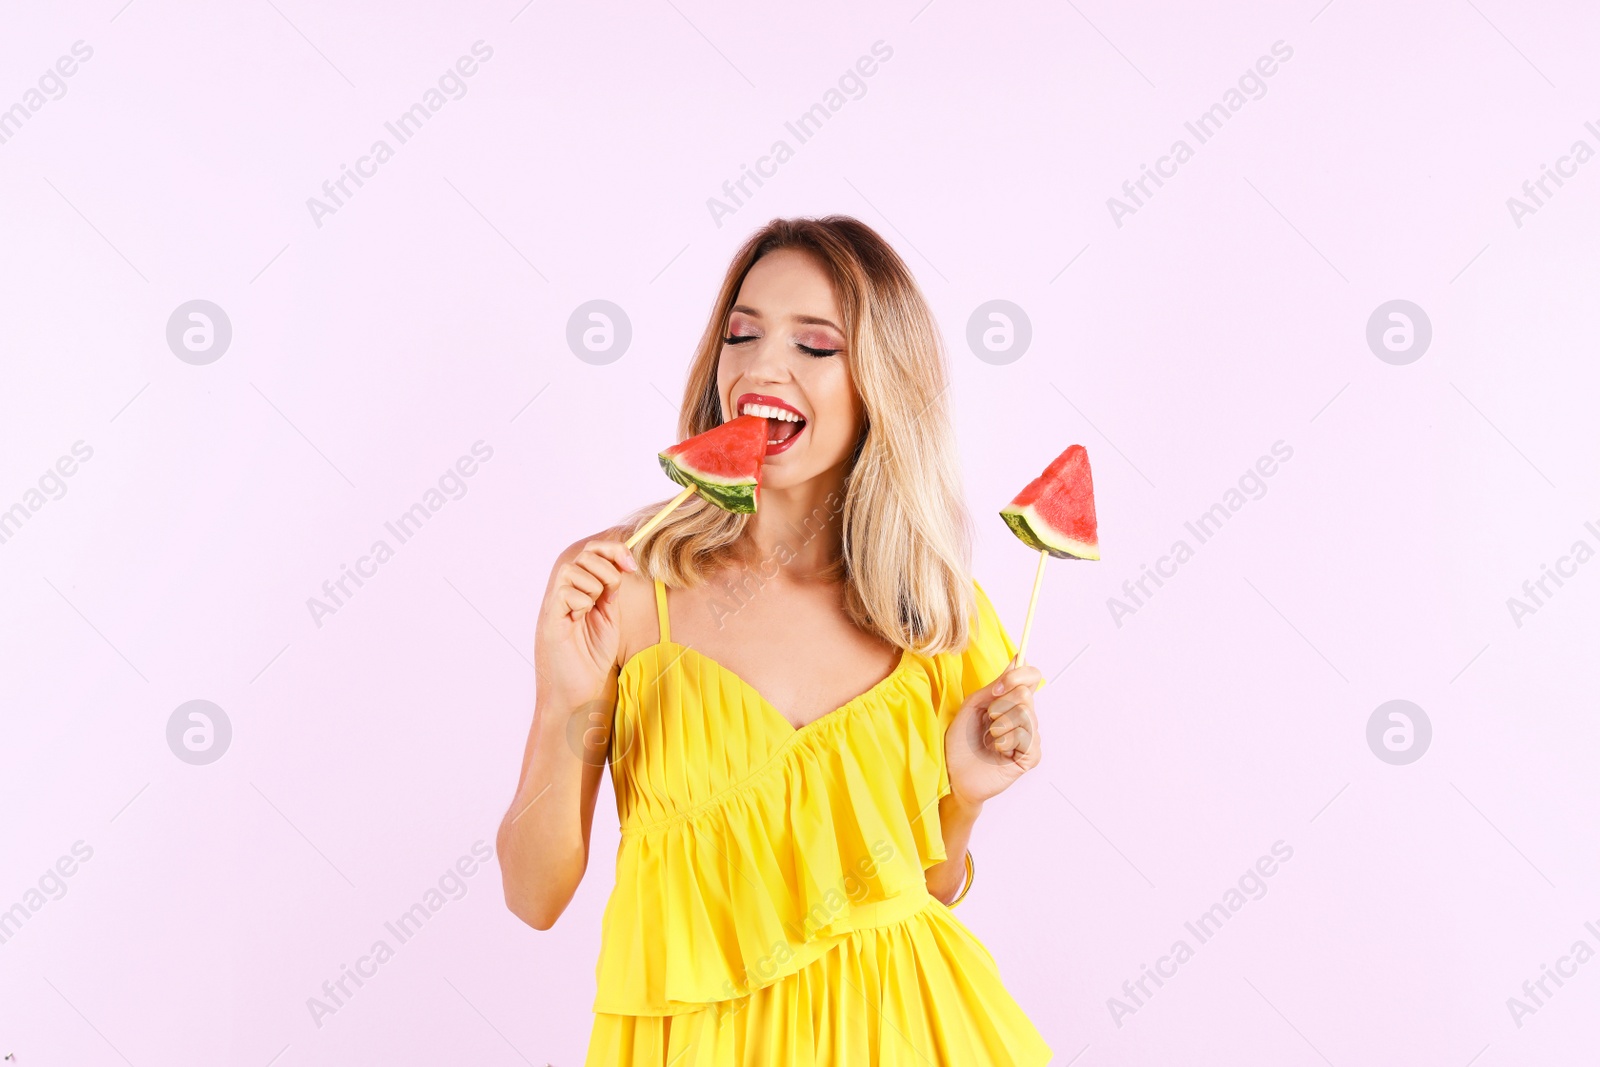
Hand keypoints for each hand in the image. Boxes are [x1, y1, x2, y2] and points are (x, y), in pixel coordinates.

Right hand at [534, 538, 635, 708]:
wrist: (583, 689)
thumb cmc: (594, 656)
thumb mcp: (610, 616)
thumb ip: (612, 590)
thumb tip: (621, 563)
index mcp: (580, 589)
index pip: (592, 551)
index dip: (614, 550)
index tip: (631, 566)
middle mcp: (565, 593)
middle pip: (584, 555)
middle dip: (607, 569)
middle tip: (611, 595)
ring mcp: (555, 605)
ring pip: (572, 570)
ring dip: (593, 586)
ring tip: (593, 609)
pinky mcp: (551, 620)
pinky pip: (565, 592)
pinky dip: (581, 602)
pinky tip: (580, 618)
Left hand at [944, 662, 1042, 806]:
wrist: (954, 775)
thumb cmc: (960, 744)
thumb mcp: (971, 708)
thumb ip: (993, 687)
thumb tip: (1016, 661)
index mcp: (1012, 704)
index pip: (1032, 677)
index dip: (1020, 674)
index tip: (999, 686)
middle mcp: (1025, 718)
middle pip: (1025, 695)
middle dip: (1000, 705)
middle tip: (988, 721)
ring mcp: (1030, 738)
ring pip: (1025, 715)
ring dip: (1000, 725)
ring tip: (991, 738)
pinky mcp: (1031, 757)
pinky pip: (1026, 737)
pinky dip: (1006, 741)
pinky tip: (998, 751)